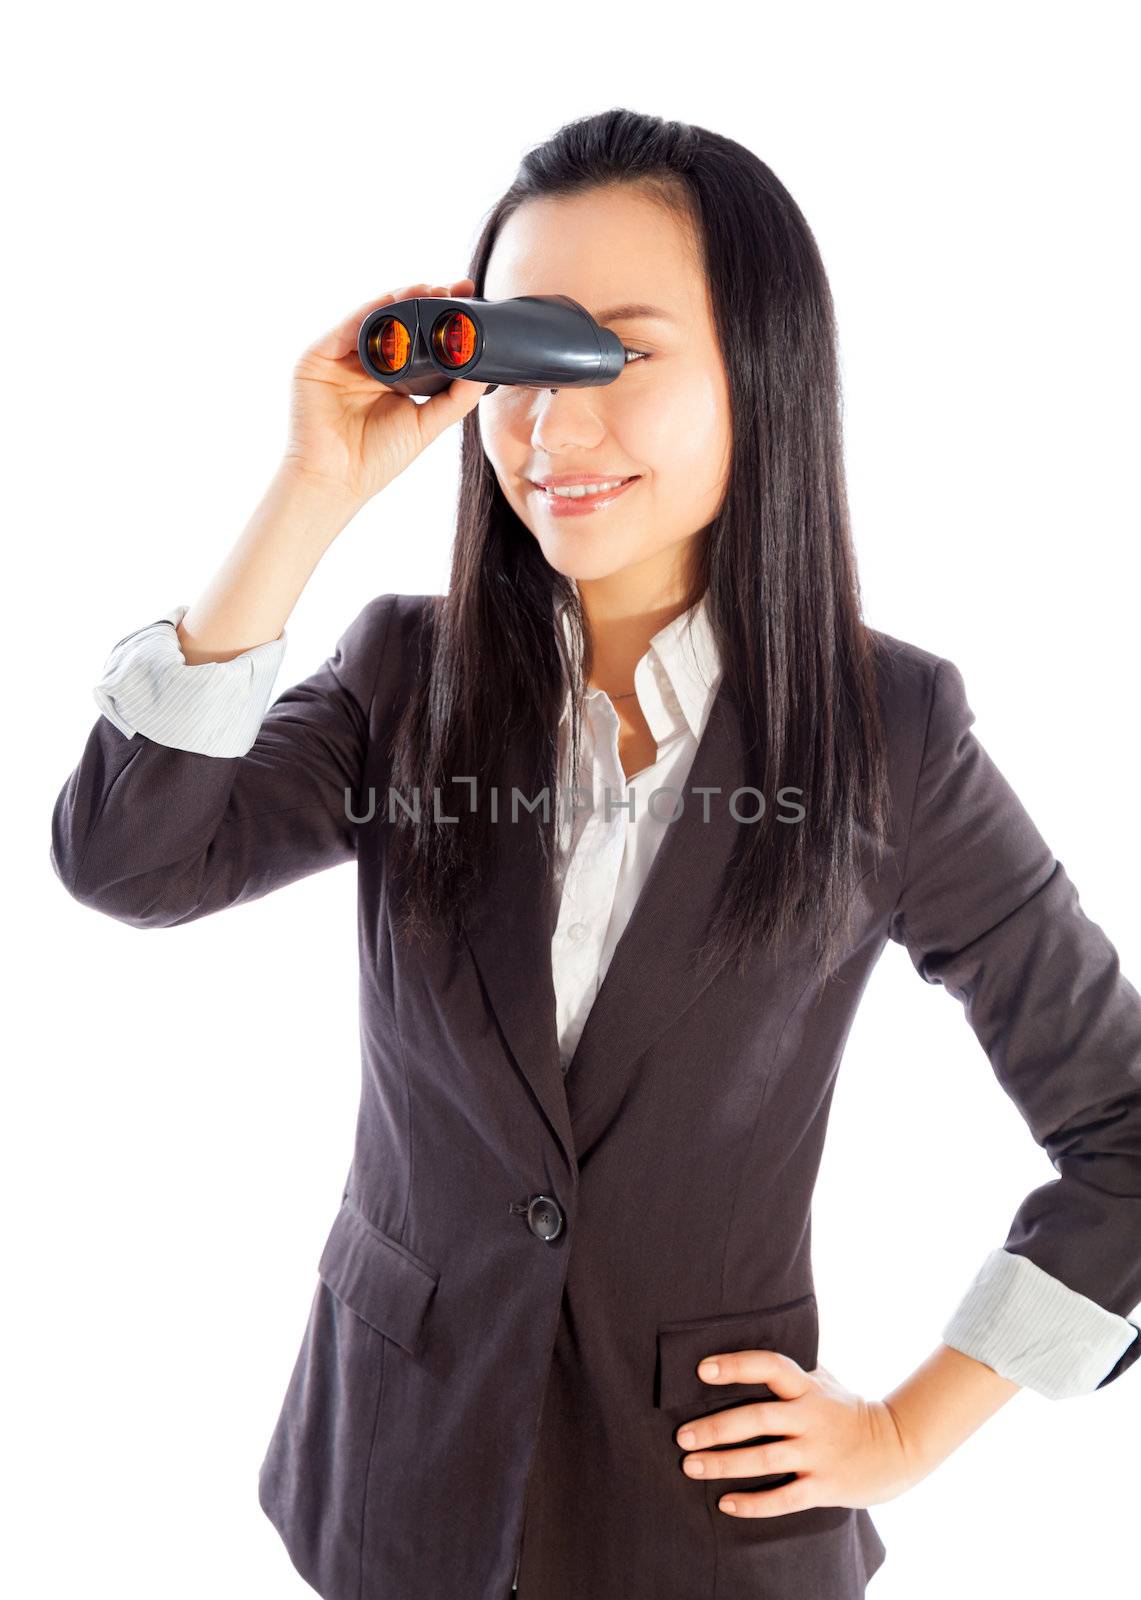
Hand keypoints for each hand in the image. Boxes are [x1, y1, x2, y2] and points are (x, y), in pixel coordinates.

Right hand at [282, 276, 489, 506]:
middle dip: (429, 299)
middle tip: (455, 289)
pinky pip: (349, 325)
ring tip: (431, 290)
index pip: (421, 336)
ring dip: (403, 298)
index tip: (471, 298)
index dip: (445, 316)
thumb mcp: (427, 424)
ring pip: (375, 316)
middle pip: (400, 319)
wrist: (337, 479)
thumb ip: (456, 398)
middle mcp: (368, 360)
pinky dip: (372, 311)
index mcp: (394, 375)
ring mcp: (342, 356)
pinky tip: (394, 302)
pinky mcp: (318, 356)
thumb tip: (486, 370)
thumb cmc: (377, 458)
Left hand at [673, 1348, 931, 1516]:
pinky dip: (753, 1504)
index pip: (770, 1367)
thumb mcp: (825, 1381)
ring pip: (764, 1459)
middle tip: (682, 1435)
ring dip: (724, 1464)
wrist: (898, 1447)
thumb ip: (793, 1371)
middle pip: (758, 1418)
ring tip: (691, 1466)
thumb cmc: (849, 1410)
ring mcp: (818, 1453)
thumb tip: (749, 1355)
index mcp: (808, 1387)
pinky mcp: (824, 1487)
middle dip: (716, 1427)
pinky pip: (784, 1498)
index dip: (737, 1366)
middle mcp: (811, 1418)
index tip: (703, 1370)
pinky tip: (726, 1504)